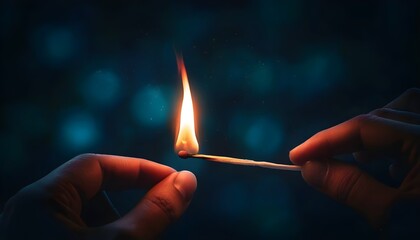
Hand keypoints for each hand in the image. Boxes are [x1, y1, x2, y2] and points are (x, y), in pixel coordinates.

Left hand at [0, 154, 196, 238]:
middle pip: (92, 194)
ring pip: (88, 220)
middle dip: (128, 206)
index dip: (138, 169)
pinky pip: (80, 236)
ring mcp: (35, 235)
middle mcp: (32, 214)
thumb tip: (187, 181)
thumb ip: (156, 211)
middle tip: (154, 223)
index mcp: (41, 200)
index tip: (172, 180)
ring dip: (118, 230)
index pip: (97, 165)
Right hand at [289, 88, 419, 228]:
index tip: (297, 156)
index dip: (326, 140)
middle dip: (350, 135)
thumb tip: (310, 168)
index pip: (366, 127)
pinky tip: (388, 165)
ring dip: (375, 131)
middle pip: (386, 114)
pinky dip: (394, 139)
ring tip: (359, 159)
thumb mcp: (394, 216)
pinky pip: (415, 129)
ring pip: (405, 113)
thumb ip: (350, 186)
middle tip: (324, 160)